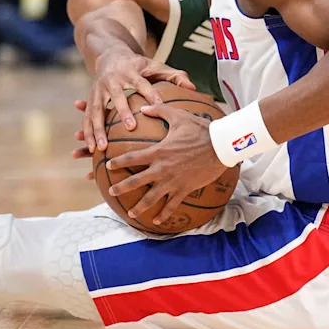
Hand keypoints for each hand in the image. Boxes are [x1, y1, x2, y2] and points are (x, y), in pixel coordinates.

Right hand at [78, 51, 194, 153]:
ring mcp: (99, 89)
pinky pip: (87, 117)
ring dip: (98, 129)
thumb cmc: (139, 65)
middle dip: (123, 111)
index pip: (142, 82)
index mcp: (131, 71)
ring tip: (102, 147)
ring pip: (97, 110)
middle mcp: (113, 79)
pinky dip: (87, 132)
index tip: (159, 105)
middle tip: (130, 127)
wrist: (110, 55)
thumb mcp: (156, 66)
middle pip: (117, 96)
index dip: (150, 93)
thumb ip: (175, 76)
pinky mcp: (91, 97)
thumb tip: (193, 88)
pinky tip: (91, 149)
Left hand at [105, 103, 228, 225]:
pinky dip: (164, 214)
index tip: (108, 165)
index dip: (118, 162)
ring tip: (130, 212)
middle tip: (111, 191)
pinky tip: (157, 221)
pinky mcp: (185, 189)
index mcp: (158, 151)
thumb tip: (144, 107)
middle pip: (136, 181)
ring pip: (151, 198)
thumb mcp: (179, 116)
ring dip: (139, 206)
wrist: (220, 146)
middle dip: (121, 188)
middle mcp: (162, 168)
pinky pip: (172, 205)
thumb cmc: (200, 129)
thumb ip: (159, 111)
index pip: (132, 158)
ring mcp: (173, 181)